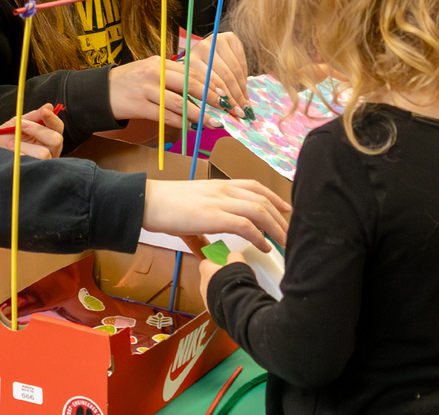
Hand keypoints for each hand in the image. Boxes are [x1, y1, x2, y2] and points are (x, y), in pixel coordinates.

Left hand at [0, 103, 63, 158]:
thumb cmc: (3, 140)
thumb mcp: (16, 124)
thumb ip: (32, 117)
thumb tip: (49, 106)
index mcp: (47, 137)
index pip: (58, 127)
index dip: (52, 118)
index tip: (44, 111)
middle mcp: (50, 151)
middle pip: (57, 139)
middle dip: (38, 130)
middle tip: (21, 124)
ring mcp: (43, 164)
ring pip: (44, 153)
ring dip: (26, 146)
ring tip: (11, 143)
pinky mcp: (34, 173)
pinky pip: (33, 164)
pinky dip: (21, 156)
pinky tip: (13, 155)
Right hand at [108, 56, 224, 128]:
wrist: (100, 92)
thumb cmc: (130, 82)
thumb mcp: (150, 71)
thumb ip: (173, 77)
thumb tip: (203, 91)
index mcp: (160, 62)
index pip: (193, 72)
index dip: (212, 84)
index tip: (227, 95)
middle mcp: (154, 73)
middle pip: (190, 86)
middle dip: (212, 99)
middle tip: (227, 109)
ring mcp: (146, 90)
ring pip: (180, 103)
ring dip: (200, 115)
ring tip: (215, 122)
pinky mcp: (139, 106)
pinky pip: (165, 116)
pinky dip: (181, 123)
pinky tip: (192, 127)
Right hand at [143, 178, 290, 252]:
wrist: (148, 202)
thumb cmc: (164, 207)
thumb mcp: (189, 217)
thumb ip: (201, 235)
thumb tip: (205, 253)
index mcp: (219, 185)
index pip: (254, 187)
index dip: (274, 197)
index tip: (286, 208)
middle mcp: (224, 190)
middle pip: (263, 200)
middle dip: (281, 217)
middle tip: (290, 232)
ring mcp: (220, 201)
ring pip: (260, 211)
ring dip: (276, 228)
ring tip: (283, 243)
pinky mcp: (215, 215)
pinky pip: (246, 225)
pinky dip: (259, 236)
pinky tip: (264, 247)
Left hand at [188, 32, 249, 118]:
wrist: (205, 48)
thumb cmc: (197, 73)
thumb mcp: (195, 83)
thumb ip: (204, 96)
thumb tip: (218, 119)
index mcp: (189, 61)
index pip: (207, 84)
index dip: (220, 100)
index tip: (229, 113)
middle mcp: (201, 48)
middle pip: (223, 78)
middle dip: (234, 98)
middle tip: (241, 113)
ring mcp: (216, 41)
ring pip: (234, 71)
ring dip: (241, 91)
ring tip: (246, 105)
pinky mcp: (230, 38)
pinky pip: (241, 62)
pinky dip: (244, 78)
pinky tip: (245, 90)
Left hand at [199, 251, 246, 310]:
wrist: (238, 306)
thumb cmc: (234, 283)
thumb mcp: (237, 262)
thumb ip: (233, 256)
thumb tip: (233, 257)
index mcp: (206, 272)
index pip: (205, 263)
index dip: (215, 262)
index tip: (224, 262)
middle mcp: (203, 286)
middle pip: (211, 277)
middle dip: (223, 276)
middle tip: (235, 276)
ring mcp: (207, 300)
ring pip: (215, 291)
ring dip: (225, 289)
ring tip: (240, 289)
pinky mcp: (214, 311)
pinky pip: (219, 302)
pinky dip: (226, 300)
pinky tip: (238, 299)